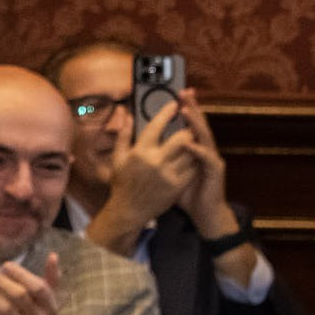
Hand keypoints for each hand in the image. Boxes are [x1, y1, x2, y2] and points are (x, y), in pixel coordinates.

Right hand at [106, 102, 198, 228]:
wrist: (128, 211)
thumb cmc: (122, 183)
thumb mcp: (118, 158)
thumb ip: (123, 134)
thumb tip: (127, 112)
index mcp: (140, 152)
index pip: (156, 126)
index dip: (167, 112)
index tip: (175, 104)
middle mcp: (155, 162)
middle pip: (181, 138)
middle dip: (188, 129)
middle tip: (190, 124)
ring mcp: (168, 175)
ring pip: (191, 152)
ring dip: (195, 144)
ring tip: (194, 139)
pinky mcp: (178, 186)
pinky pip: (193, 167)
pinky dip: (196, 159)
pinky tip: (195, 156)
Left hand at [172, 90, 231, 226]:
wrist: (204, 213)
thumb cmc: (187, 194)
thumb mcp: (171, 172)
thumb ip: (163, 157)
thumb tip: (144, 146)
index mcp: (194, 148)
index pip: (189, 124)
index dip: (186, 108)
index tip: (177, 94)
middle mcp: (205, 149)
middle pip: (199, 124)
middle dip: (193, 107)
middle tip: (185, 92)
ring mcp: (212, 159)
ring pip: (205, 137)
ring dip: (196, 123)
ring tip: (187, 111)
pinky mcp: (215, 171)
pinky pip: (207, 158)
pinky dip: (199, 150)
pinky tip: (191, 143)